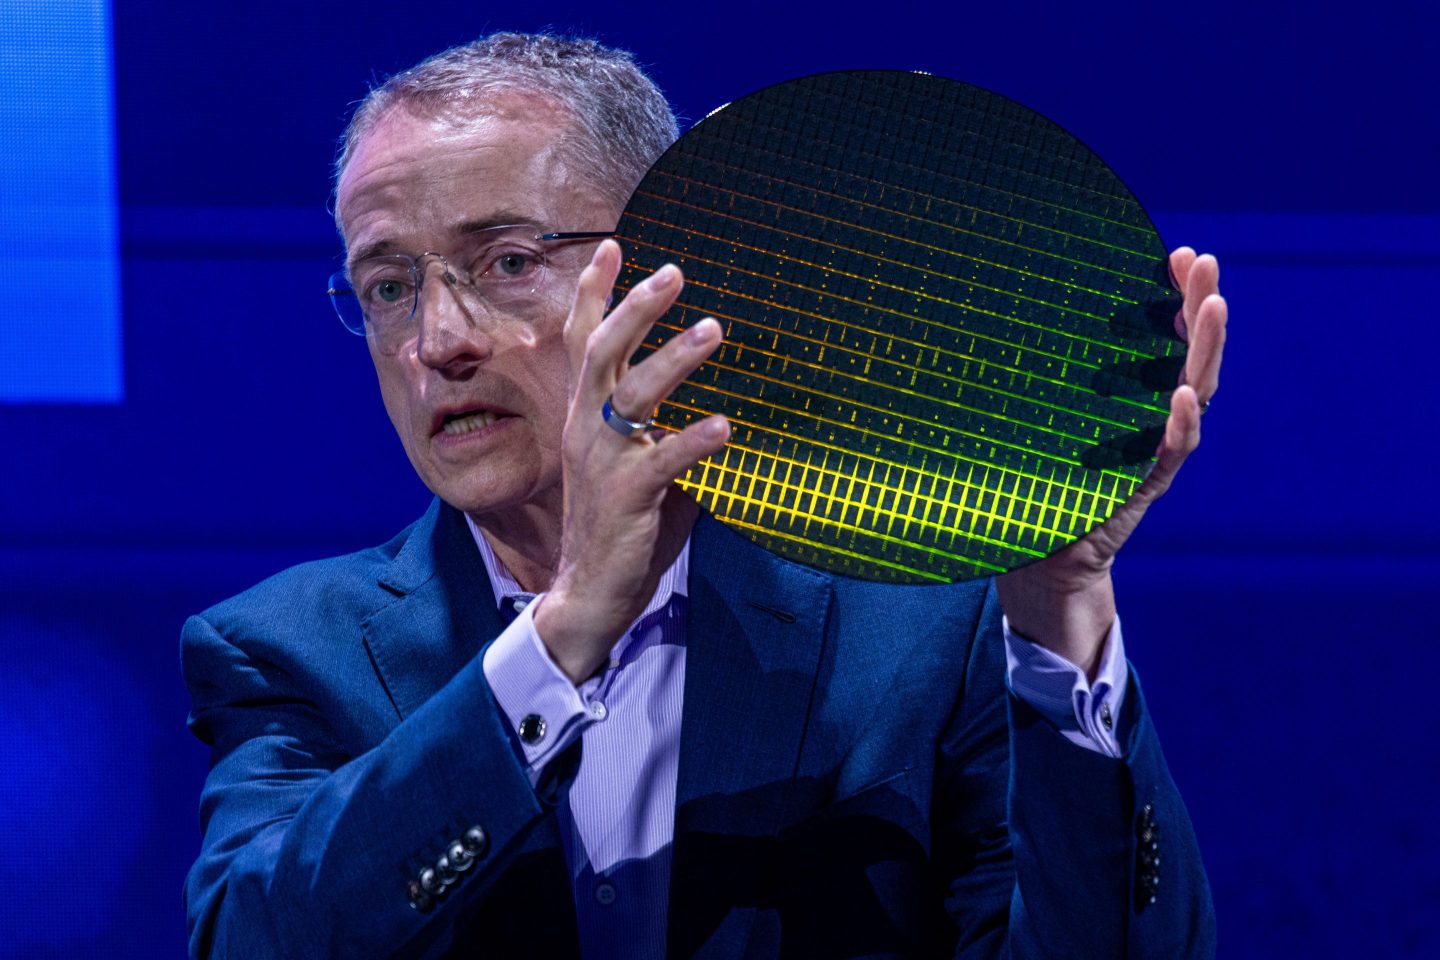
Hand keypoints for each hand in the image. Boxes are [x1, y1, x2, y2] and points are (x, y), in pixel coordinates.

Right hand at [533, 240, 728, 682]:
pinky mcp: (627, 497)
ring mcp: (604, 461)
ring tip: (713, 330)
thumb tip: (711, 396)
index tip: (613, 244)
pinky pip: (663, 462)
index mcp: (586, 415)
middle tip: (673, 271)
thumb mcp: (634, 462)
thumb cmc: (619, 523)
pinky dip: (693, 440)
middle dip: (636, 307)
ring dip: (674, 359)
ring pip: (633, 396)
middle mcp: (588, 428)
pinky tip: (725, 425)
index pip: (584, 342)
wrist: (588, 589)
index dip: (595, 293)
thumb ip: (658, 427)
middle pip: (604, 352)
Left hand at [995, 247, 1226, 676]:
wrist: (1040, 559)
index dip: (1172, 297)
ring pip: (1192, 394)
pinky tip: (1185, 396)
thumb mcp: (1034, 423)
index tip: (1177, 253)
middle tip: (1205, 262)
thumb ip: (1032, 383)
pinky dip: (1180, 425)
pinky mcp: (1142, 489)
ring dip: (1204, 350)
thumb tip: (983, 319)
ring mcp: (1151, 453)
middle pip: (1186, 354)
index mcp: (1127, 398)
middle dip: (1199, 305)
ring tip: (1212, 306)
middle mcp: (1148, 420)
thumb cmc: (1034, 484)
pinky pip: (1169, 453)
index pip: (1160, 338)